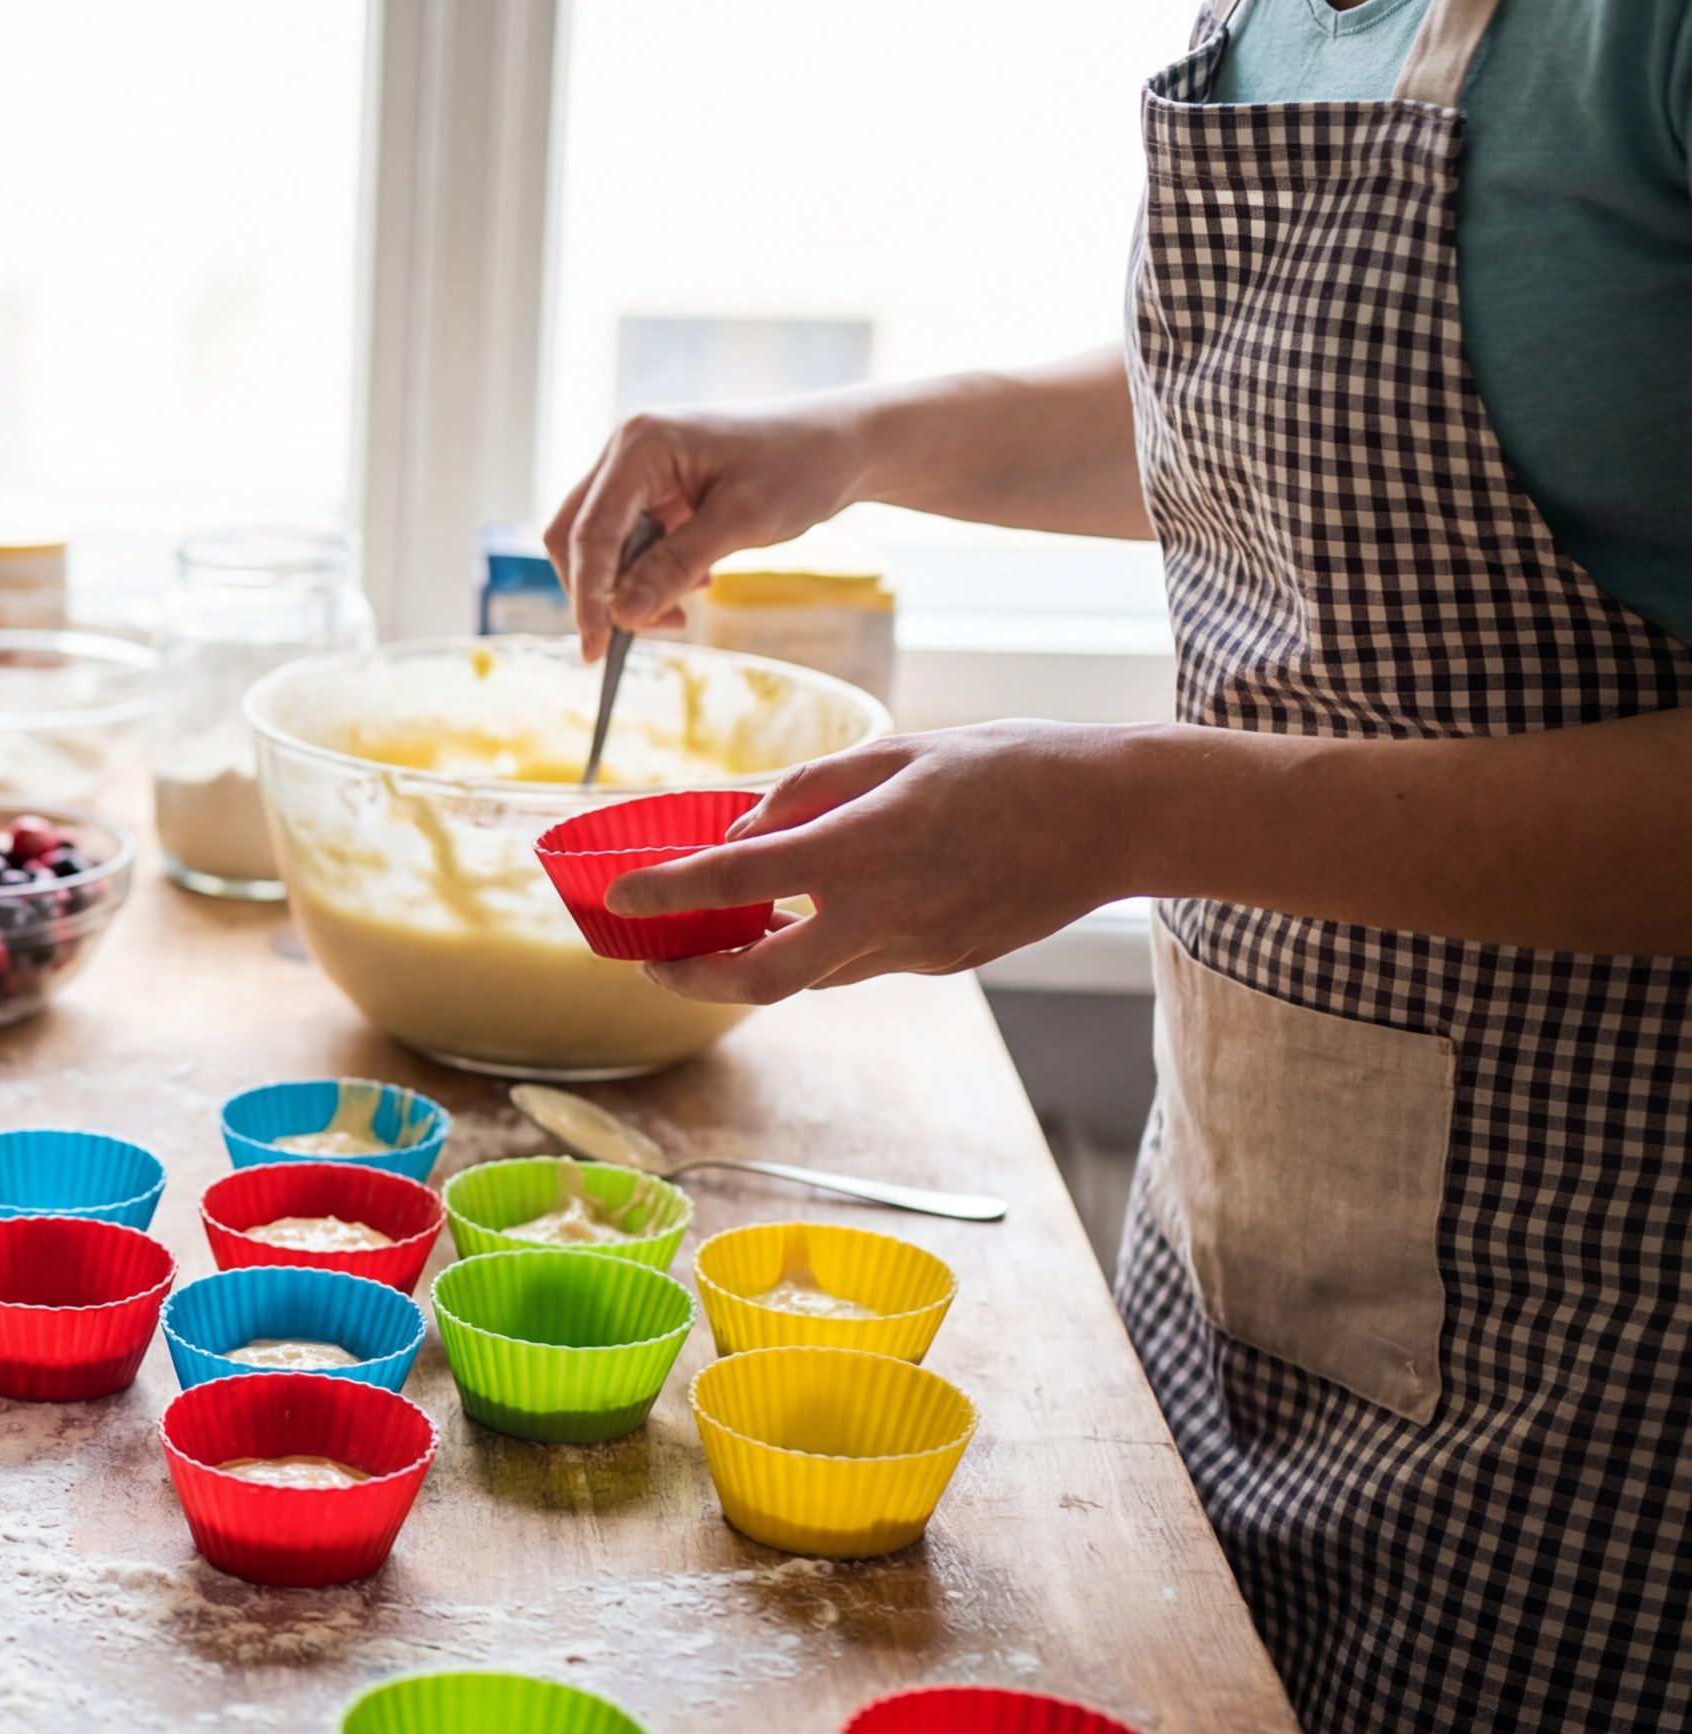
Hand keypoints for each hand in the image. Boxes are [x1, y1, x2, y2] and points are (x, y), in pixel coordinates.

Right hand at [547, 398, 876, 656]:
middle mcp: (627, 452)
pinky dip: (647, 571)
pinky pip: (628, 539)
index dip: (588, 594)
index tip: (596, 648)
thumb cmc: (801, 467)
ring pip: (598, 542)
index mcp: (640, 445)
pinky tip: (694, 581)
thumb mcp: (741, 522)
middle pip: (576, 534)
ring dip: (626, 584)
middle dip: (599, 590)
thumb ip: (674, 567)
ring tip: (680, 607)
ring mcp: (638, 470)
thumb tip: (622, 615)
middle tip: (642, 632)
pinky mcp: (655, 490)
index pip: (589, 530)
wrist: (843, 444)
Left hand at [601, 722, 1154, 1003]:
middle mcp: (884, 915)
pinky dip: (828, 939)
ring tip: (721, 928)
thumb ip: (807, 790)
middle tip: (650, 962)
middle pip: (760, 980)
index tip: (617, 898)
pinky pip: (864, 959)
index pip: (736, 881)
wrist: (1116, 818)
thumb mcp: (896, 752)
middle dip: (692, 980)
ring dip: (757, 959)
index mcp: (864, 850)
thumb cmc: (1007, 765)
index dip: (666, 895)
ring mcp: (917, 952)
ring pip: (812, 972)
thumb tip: (742, 827)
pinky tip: (827, 907)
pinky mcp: (944, 964)